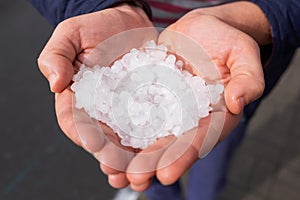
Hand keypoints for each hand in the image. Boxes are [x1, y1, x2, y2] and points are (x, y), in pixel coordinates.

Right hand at [37, 3, 156, 186]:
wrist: (127, 21)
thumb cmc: (96, 27)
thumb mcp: (70, 34)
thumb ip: (56, 56)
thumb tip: (54, 83)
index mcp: (78, 97)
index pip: (75, 122)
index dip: (85, 136)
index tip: (96, 147)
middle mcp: (101, 108)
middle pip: (102, 139)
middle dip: (110, 158)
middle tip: (120, 173)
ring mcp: (124, 108)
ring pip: (126, 139)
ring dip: (132, 159)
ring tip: (140, 174)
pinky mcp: (146, 102)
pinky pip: (150, 123)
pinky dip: (154, 140)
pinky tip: (162, 153)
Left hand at [118, 6, 266, 189]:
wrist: (202, 30)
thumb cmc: (227, 41)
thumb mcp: (243, 54)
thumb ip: (249, 78)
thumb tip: (239, 102)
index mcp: (214, 115)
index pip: (199, 139)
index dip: (183, 156)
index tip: (165, 173)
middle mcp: (189, 117)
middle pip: (170, 144)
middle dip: (152, 163)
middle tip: (134, 179)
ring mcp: (168, 108)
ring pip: (149, 135)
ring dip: (131, 154)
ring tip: (113, 172)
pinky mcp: (151, 94)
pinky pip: (134, 112)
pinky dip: (120, 128)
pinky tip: (104, 141)